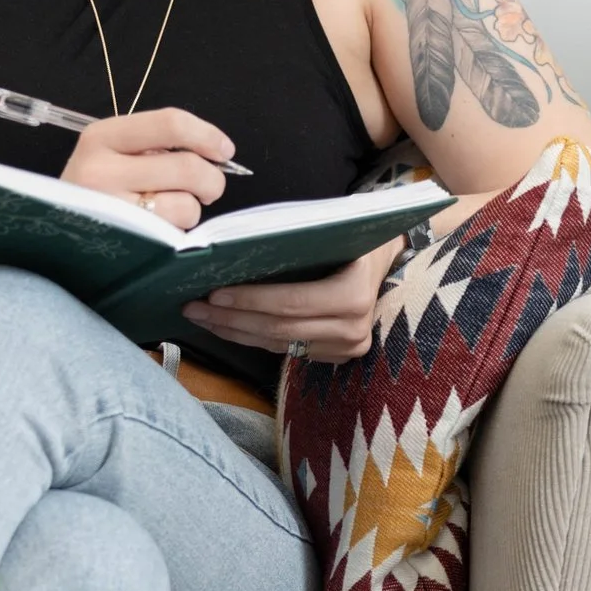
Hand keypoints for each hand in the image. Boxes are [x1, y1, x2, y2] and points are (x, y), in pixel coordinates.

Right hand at [59, 108, 231, 229]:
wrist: (51, 230)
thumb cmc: (97, 189)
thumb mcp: (114, 154)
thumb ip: (157, 145)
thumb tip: (218, 153)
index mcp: (102, 136)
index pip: (170, 123)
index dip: (207, 135)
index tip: (224, 150)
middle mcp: (99, 168)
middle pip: (187, 166)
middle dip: (212, 179)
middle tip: (209, 187)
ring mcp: (108, 208)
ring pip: (185, 204)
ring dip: (191, 209)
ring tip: (170, 209)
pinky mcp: (121, 239)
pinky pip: (174, 233)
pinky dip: (178, 230)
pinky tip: (159, 228)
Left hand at [183, 236, 401, 363]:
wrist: (397, 264)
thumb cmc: (362, 239)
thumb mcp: (340, 232)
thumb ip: (302, 244)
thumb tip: (241, 247)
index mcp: (355, 296)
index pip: (292, 303)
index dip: (250, 302)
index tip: (213, 294)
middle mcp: (353, 330)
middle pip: (279, 329)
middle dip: (231, 320)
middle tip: (193, 308)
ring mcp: (348, 349)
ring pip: (278, 345)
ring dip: (235, 332)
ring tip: (202, 318)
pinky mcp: (339, 358)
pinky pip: (287, 351)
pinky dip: (254, 339)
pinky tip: (228, 327)